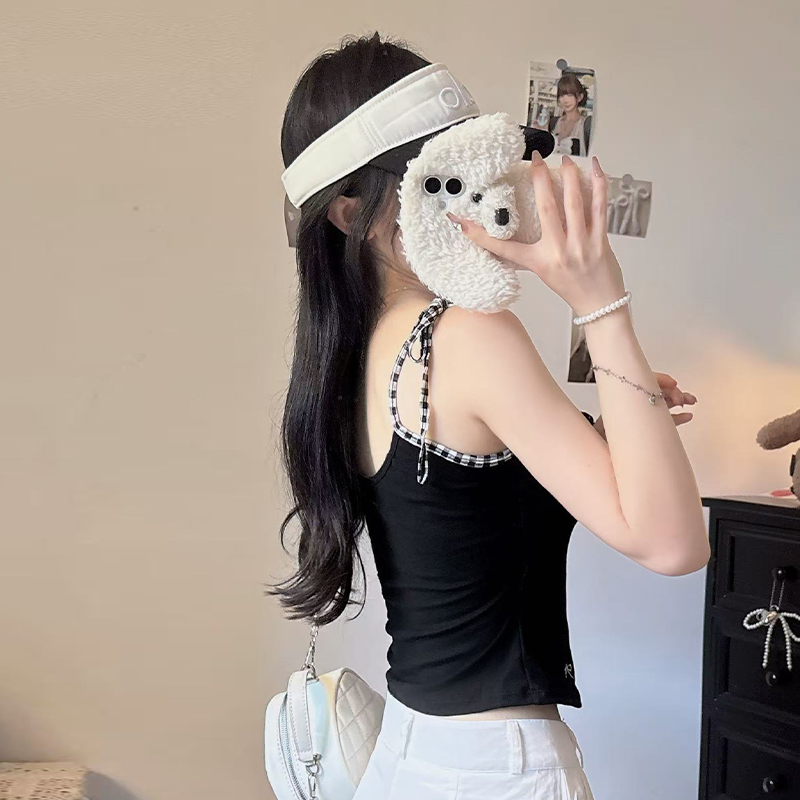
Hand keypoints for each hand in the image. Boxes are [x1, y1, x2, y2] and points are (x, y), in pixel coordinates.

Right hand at [447, 153, 625, 317]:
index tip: (464, 220)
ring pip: (575, 204)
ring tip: (564, 159)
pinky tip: (594, 167)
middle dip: (540, 180)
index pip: (505, 248)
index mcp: (539, 262)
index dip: (482, 236)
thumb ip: (524, 252)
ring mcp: (582, 245)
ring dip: (570, 176)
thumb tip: (506, 233)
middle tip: (535, 159)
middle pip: (547, 209)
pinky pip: (599, 207)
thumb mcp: (540, 271)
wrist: (600, 304)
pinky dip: (598, 184)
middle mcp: (559, 252)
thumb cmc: (570, 286)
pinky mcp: (601, 239)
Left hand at [593, 371, 696, 440]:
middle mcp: (637, 401)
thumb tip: (648, 395)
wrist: (599, 444)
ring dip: (680, 400)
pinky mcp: (649, 426)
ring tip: (691, 401)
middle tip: (681, 399)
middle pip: (659, 391)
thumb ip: (631, 405)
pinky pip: (666, 419)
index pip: (648, 380)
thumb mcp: (616, 412)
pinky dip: (678, 417)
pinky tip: (687, 416)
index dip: (662, 380)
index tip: (673, 383)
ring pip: (665, 403)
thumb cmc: (602, 428)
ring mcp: (644, 413)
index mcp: (628, 393)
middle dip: (674, 391)